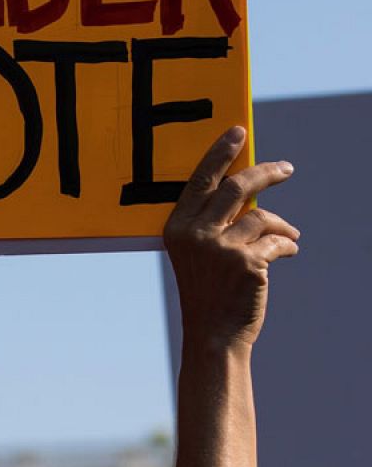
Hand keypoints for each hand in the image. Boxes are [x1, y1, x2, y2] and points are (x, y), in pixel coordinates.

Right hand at [164, 126, 299, 350]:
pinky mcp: (247, 263)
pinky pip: (277, 241)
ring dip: (283, 224)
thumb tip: (247, 192)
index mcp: (177, 227)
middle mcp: (195, 233)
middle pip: (235, 187)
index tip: (237, 133)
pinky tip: (289, 252)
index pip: (200, 179)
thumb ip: (213, 223)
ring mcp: (220, 248)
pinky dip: (288, 245)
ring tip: (291, 235)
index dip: (220, 153)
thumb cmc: (207, 291)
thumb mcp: (197, 253)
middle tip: (286, 168)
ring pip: (262, 215)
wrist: (213, 334)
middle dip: (265, 173)